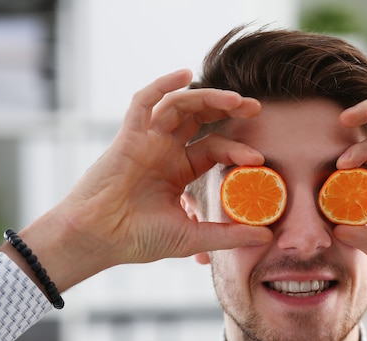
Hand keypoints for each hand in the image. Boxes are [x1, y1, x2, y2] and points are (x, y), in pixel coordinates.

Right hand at [16, 70, 271, 288]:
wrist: (99, 240)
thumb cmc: (140, 239)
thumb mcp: (193, 236)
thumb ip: (229, 234)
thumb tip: (267, 235)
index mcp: (179, 170)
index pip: (213, 148)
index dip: (236, 149)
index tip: (258, 159)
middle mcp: (164, 151)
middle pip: (200, 118)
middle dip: (227, 109)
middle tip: (256, 108)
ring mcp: (146, 141)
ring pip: (179, 106)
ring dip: (207, 97)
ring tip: (235, 99)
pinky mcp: (128, 136)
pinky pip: (143, 102)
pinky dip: (162, 86)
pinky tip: (184, 74)